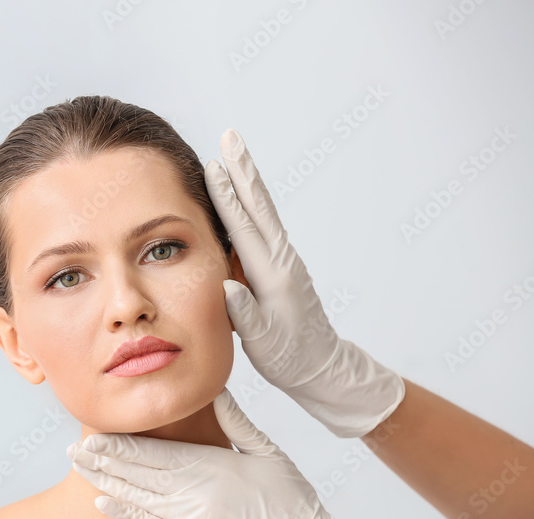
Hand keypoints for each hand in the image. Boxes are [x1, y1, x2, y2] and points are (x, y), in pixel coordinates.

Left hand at [65, 388, 402, 518]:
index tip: (95, 434)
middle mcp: (193, 490)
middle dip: (103, 460)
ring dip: (106, 482)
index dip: (121, 444)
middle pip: (137, 472)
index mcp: (209, 465)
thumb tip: (215, 392)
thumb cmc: (290, 500)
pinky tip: (103, 502)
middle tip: (73, 449)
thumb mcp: (267, 451)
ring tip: (80, 468)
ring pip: (137, 496)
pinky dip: (125, 513)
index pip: (154, 451)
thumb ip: (237, 422)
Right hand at [205, 129, 403, 437]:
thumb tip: (227, 286)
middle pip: (259, 206)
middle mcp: (282, 260)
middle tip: (230, 136)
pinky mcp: (280, 265)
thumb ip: (245, 316)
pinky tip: (239, 194)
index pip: (246, 228)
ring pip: (262, 212)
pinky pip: (261, 226)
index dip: (227, 197)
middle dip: (242, 170)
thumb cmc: (290, 359)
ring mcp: (283, 260)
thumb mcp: (264, 344)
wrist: (321, 366)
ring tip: (232, 154)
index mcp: (275, 276)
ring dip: (246, 180)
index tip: (212, 166)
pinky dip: (249, 203)